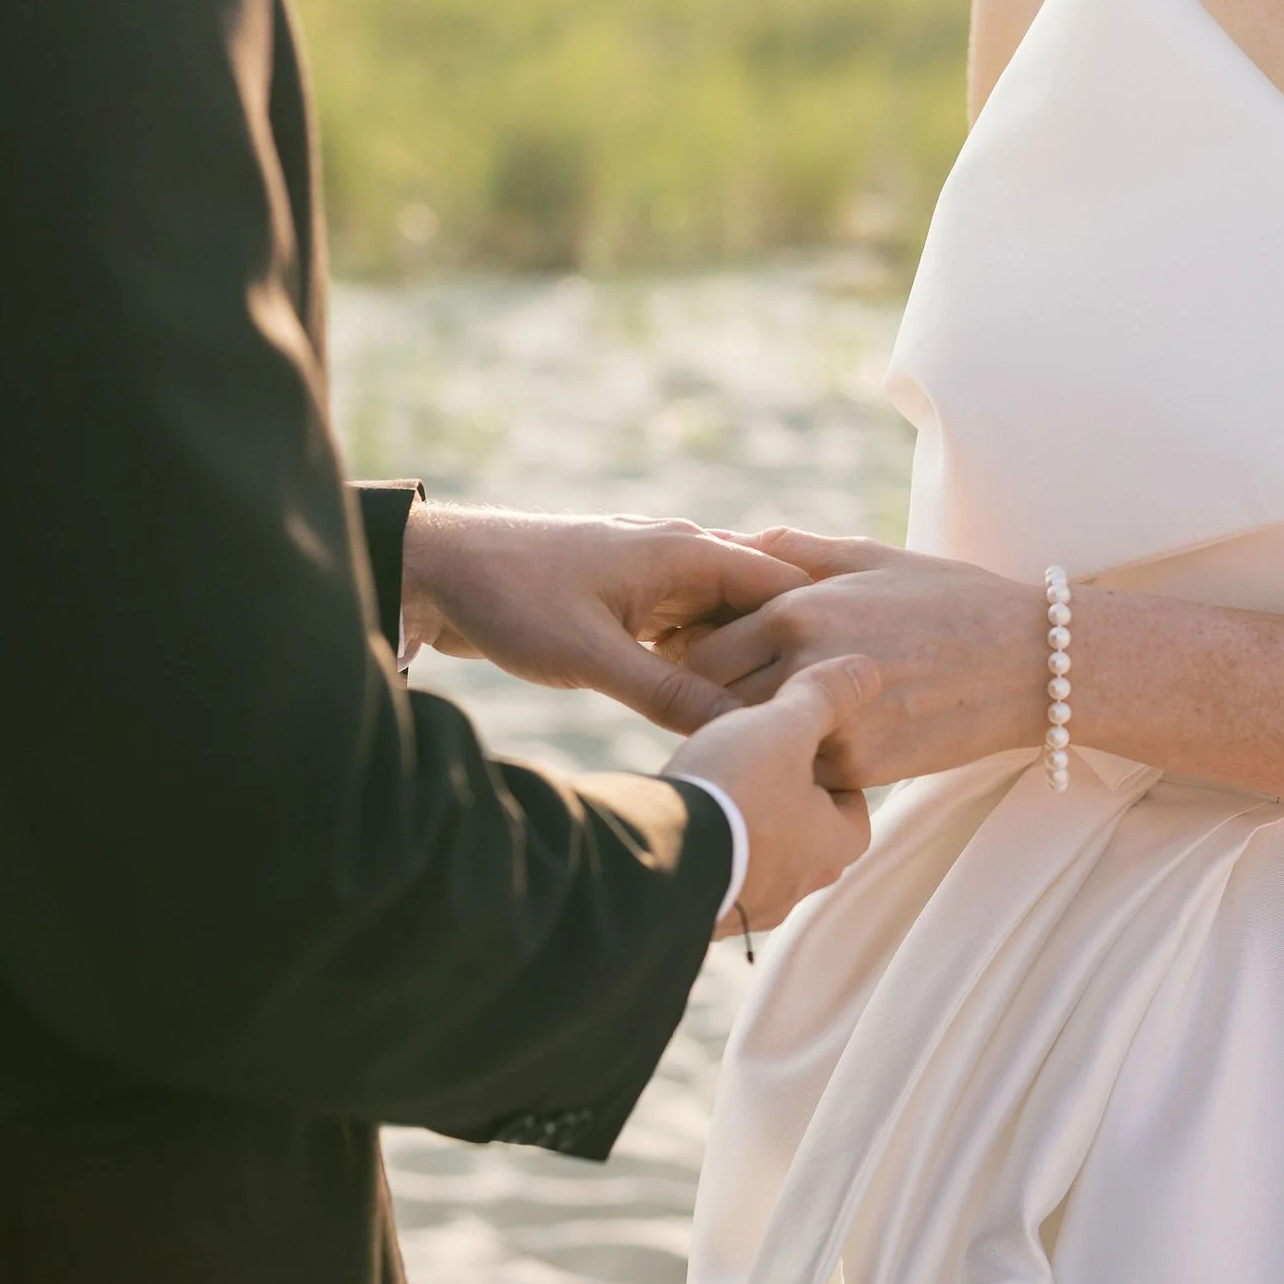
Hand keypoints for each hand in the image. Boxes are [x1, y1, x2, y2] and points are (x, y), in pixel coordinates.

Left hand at [399, 503, 811, 734]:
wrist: (437, 570)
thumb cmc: (512, 598)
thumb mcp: (594, 656)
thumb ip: (669, 692)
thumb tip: (740, 731)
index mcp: (685, 552)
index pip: (783, 590)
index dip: (817, 639)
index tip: (846, 692)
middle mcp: (679, 557)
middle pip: (759, 612)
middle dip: (785, 661)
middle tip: (819, 722)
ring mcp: (654, 580)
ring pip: (722, 628)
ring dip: (740, 669)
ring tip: (776, 727)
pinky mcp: (628, 605)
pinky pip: (686, 638)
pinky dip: (701, 669)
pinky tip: (713, 713)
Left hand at [666, 527, 1047, 788]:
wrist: (1027, 661)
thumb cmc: (947, 598)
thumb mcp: (871, 557)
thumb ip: (794, 550)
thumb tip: (730, 537)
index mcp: (799, 609)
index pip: (701, 645)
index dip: (691, 656)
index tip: (697, 661)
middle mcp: (805, 664)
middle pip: (712, 697)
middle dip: (705, 699)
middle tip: (717, 700)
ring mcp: (831, 721)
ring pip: (750, 738)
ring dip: (746, 734)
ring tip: (758, 724)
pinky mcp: (859, 768)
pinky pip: (798, 769)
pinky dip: (794, 762)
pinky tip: (808, 748)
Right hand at [668, 654, 882, 933]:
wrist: (655, 857)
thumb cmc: (736, 789)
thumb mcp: (785, 727)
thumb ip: (824, 697)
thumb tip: (869, 669)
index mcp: (833, 847)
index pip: (853, 807)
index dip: (833, 770)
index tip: (806, 744)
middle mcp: (798, 888)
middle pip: (805, 834)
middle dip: (785, 800)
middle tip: (758, 761)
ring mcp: (748, 908)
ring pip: (758, 858)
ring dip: (743, 827)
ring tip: (715, 787)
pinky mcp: (703, 915)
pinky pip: (714, 877)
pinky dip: (706, 849)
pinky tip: (681, 819)